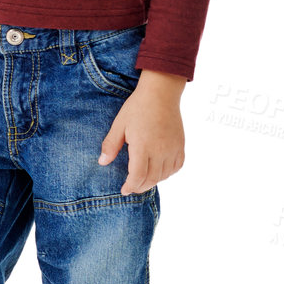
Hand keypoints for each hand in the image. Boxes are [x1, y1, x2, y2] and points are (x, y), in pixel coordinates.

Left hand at [98, 74, 185, 194]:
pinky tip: (159, 171)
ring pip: (164, 175)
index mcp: (142, 146)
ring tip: (143, 180)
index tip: (124, 190)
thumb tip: (102, 163)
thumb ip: (111, 145)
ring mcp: (172, 149)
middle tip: (131, 187)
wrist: (161, 93)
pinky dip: (167, 173)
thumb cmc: (137, 107)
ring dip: (153, 181)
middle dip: (140, 187)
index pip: (137, 176)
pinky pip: (176, 167)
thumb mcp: (119, 124)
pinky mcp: (180, 146)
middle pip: (151, 179)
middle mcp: (160, 151)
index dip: (130, 187)